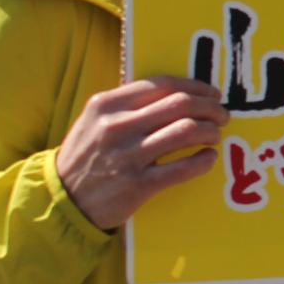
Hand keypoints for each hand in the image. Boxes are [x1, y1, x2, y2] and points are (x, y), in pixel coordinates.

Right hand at [55, 77, 229, 230]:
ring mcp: (128, 156)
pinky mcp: (138, 185)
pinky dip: (204, 160)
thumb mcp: (95, 120)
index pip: (163, 84)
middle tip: (222, 115)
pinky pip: (184, 168)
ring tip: (216, 135)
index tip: (212, 93)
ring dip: (211, 131)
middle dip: (210, 107)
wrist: (61, 199)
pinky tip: (209, 158)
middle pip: (181, 104)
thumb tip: (177, 93)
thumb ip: (128, 104)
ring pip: (187, 130)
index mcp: (107, 105)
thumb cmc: (86, 155)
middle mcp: (117, 127)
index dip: (195, 86)